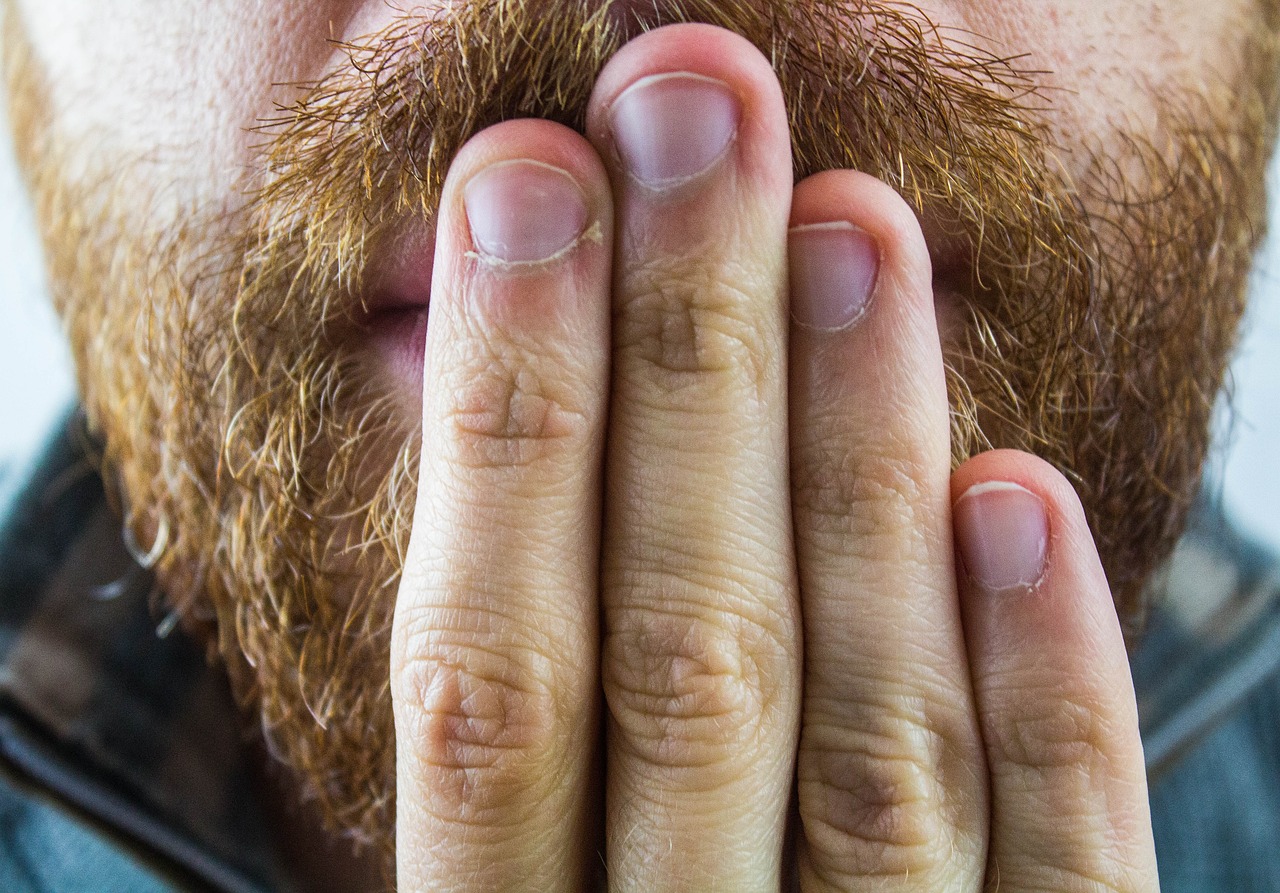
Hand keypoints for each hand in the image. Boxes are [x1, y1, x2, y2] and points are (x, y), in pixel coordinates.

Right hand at [391, 24, 1158, 891]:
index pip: (486, 664)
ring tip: (851, 225)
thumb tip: (509, 448)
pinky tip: (1015, 494)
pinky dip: (1046, 694)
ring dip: (853, 464)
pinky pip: (1054, 882)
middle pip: (678, 653)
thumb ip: (521, 750)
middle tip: (691, 109)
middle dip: (680, 360)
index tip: (520, 187)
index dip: (503, 415)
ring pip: (861, 733)